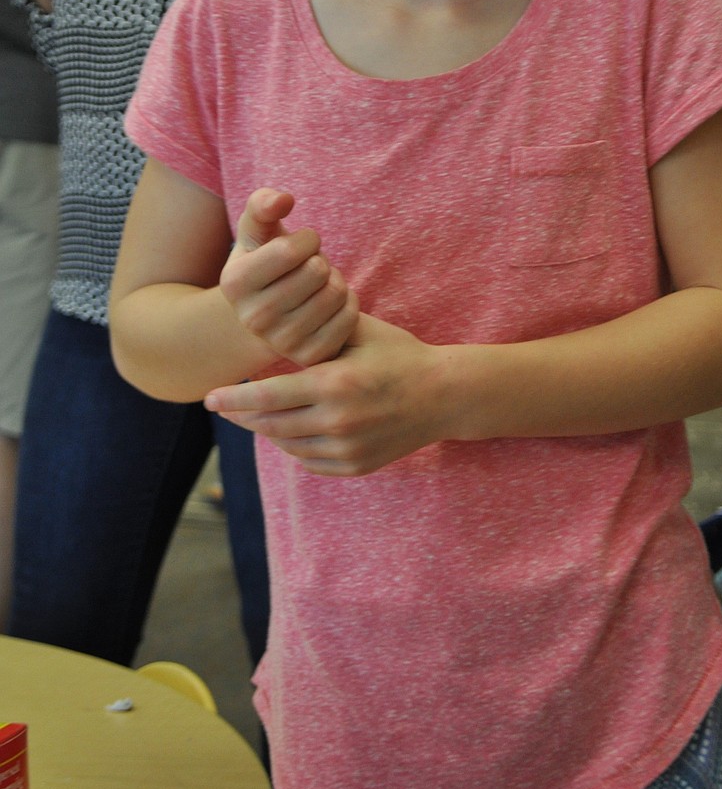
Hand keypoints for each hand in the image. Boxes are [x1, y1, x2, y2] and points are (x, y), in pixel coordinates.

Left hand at [205, 314, 450, 476]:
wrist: (445, 396)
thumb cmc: (400, 355)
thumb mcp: (359, 331)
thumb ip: (317, 331)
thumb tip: (275, 322)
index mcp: (333, 385)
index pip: (267, 397)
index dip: (233, 399)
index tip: (209, 398)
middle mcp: (337, 422)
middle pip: (270, 425)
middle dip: (242, 416)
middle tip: (224, 407)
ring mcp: (347, 449)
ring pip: (287, 445)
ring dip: (267, 431)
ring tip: (257, 415)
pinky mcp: (356, 466)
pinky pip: (310, 461)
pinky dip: (294, 447)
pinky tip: (291, 430)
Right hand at [220, 188, 358, 367]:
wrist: (271, 311)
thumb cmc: (266, 258)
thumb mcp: (257, 229)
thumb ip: (263, 204)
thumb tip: (284, 199)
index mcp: (235, 283)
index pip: (290, 250)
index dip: (308, 238)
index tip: (304, 243)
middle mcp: (253, 318)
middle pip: (316, 271)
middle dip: (321, 259)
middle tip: (310, 267)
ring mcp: (281, 342)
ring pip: (336, 293)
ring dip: (335, 279)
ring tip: (319, 285)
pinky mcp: (310, 357)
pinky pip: (350, 317)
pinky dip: (349, 302)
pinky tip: (331, 303)